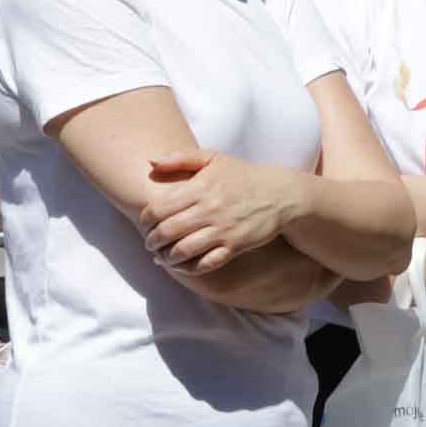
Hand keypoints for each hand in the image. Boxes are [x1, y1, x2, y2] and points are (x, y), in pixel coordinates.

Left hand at [140, 151, 302, 275]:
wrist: (280, 195)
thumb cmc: (242, 176)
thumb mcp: (214, 158)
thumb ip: (181, 158)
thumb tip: (150, 161)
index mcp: (200, 187)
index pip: (159, 208)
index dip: (146, 219)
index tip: (145, 223)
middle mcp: (210, 209)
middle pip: (167, 232)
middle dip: (152, 241)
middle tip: (149, 244)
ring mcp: (223, 229)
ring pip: (183, 251)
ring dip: (167, 258)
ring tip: (162, 257)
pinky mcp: (235, 246)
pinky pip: (206, 264)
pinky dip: (189, 268)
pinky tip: (182, 266)